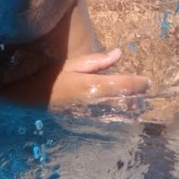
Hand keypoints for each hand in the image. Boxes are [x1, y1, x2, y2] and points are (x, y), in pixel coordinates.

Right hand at [0, 48, 149, 107]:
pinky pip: (111, 122)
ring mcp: (93, 117)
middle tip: (143, 88)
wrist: (30, 103)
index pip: (126, 85)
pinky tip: (119, 111)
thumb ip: (97, 61)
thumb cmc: (50, 79)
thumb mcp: (73, 65)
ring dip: (132, 108)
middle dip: (139, 96)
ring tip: (134, 99)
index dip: (141, 83)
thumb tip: (119, 53)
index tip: (147, 80)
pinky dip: (120, 116)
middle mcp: (96, 104)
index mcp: (93, 86)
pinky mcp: (88, 125)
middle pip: (129, 103)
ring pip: (123, 115)